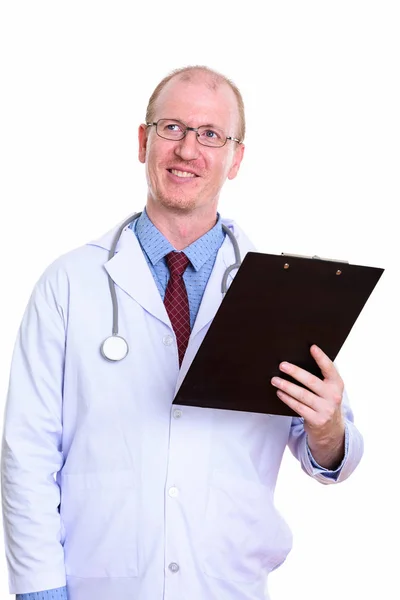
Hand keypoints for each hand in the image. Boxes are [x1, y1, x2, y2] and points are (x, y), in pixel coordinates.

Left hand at [271, 344, 345, 468]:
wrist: (331, 429)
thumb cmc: (325, 402)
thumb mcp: (329, 390)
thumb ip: (321, 377)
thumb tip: (300, 359)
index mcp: (337, 384)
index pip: (330, 368)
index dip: (321, 358)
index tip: (312, 347)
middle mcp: (334, 396)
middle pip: (311, 381)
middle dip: (295, 372)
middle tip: (282, 365)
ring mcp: (326, 409)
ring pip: (302, 395)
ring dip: (286, 386)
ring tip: (275, 380)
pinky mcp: (316, 420)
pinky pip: (298, 407)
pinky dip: (287, 399)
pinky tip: (280, 393)